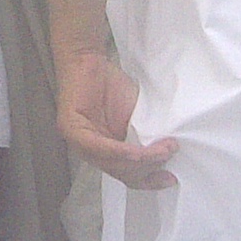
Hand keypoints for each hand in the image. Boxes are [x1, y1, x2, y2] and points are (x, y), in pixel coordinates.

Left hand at [55, 47, 176, 190]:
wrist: (89, 59)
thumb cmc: (110, 87)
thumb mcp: (134, 118)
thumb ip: (142, 139)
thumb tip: (167, 160)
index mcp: (103, 152)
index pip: (125, 176)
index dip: (148, 181)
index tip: (170, 179)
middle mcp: (88, 152)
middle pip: (120, 173)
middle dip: (148, 170)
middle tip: (169, 155)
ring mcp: (77, 143)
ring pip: (112, 164)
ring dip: (142, 161)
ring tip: (163, 150)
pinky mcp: (71, 130)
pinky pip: (100, 149)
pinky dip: (122, 153)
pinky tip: (138, 152)